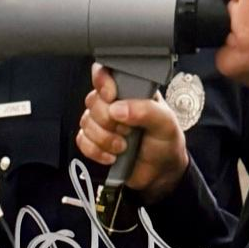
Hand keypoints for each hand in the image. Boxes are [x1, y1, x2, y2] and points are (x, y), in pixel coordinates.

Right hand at [76, 63, 189, 202]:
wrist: (161, 174)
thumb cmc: (166, 143)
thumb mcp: (166, 123)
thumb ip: (146, 110)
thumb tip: (118, 109)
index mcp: (131, 90)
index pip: (106, 73)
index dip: (103, 82)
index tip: (112, 96)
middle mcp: (113, 103)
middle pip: (93, 100)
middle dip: (109, 120)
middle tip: (128, 130)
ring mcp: (102, 123)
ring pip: (86, 122)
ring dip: (105, 139)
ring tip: (123, 146)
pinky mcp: (94, 141)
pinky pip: (82, 140)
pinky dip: (96, 151)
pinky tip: (112, 155)